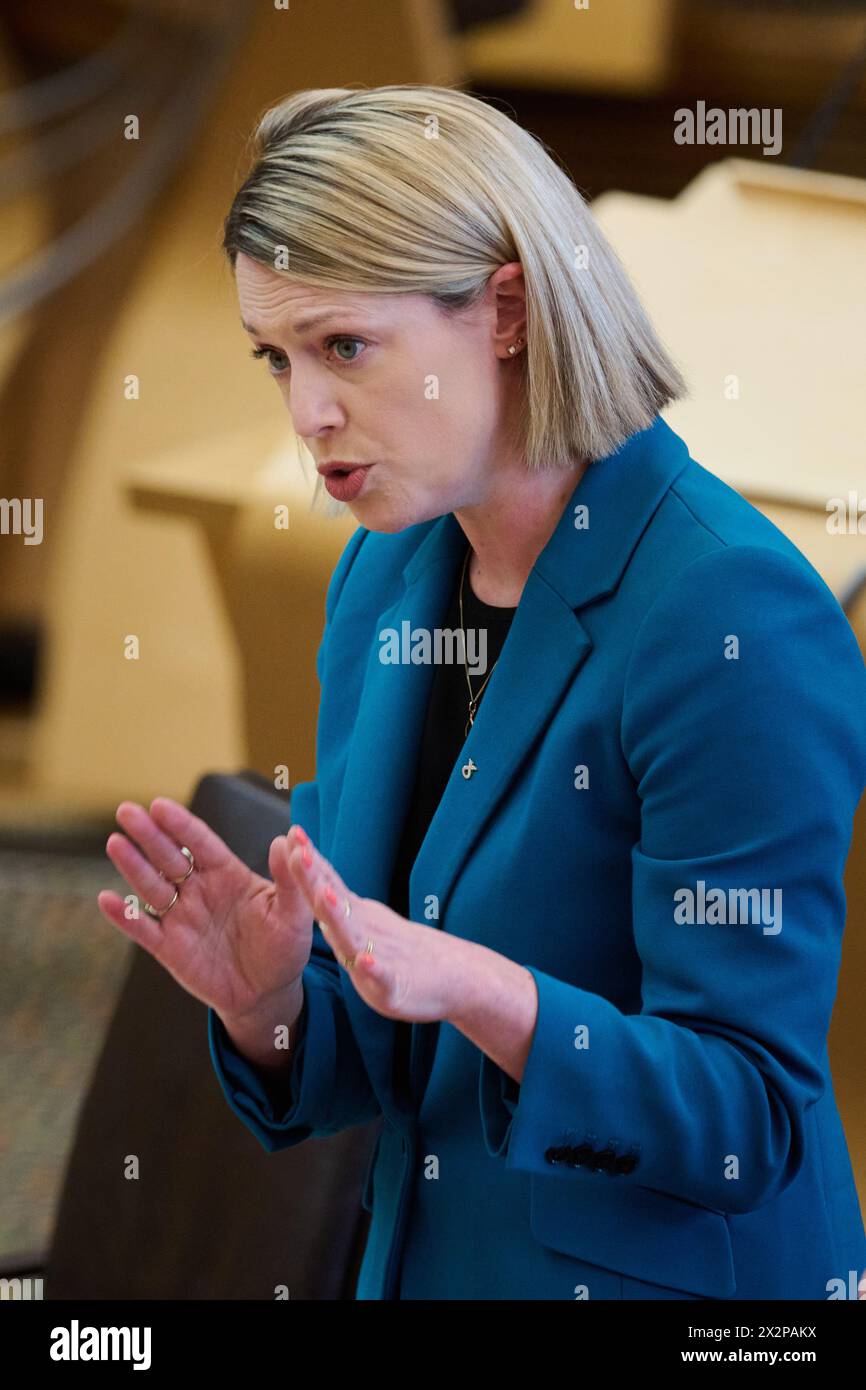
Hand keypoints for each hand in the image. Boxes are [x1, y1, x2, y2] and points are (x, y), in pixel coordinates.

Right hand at [98, 798, 315, 1021]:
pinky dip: (124, 916)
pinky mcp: (170, 949)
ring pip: (152, 886)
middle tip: (126, 811)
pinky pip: (144, 929)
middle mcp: (199, 891)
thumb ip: (289, 878)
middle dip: (148, 834)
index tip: (160, 805)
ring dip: (133, 866)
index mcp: (227, 875)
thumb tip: (285, 840)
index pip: (200, 843)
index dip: (180, 825)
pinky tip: (105, 899)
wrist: (268, 993)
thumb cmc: (284, 948)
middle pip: (169, 857)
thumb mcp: (295, 912)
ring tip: (115, 842)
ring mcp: (182, 918)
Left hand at [286, 824, 464, 1022]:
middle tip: (299, 851)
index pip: (329, 886)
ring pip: (355, 937)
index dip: (309, 864)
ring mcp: (382, 958)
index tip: (293, 834)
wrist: (455, 977)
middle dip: (315, 880)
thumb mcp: (366, 928)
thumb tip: (315, 886)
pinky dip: (374, 969)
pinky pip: (383, 977)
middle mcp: (366, 932)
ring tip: (325, 895)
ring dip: (339, 917)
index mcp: (358, 918)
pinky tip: (366, 960)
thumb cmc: (404, 954)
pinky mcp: (395, 988)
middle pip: (335, 904)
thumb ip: (341, 909)